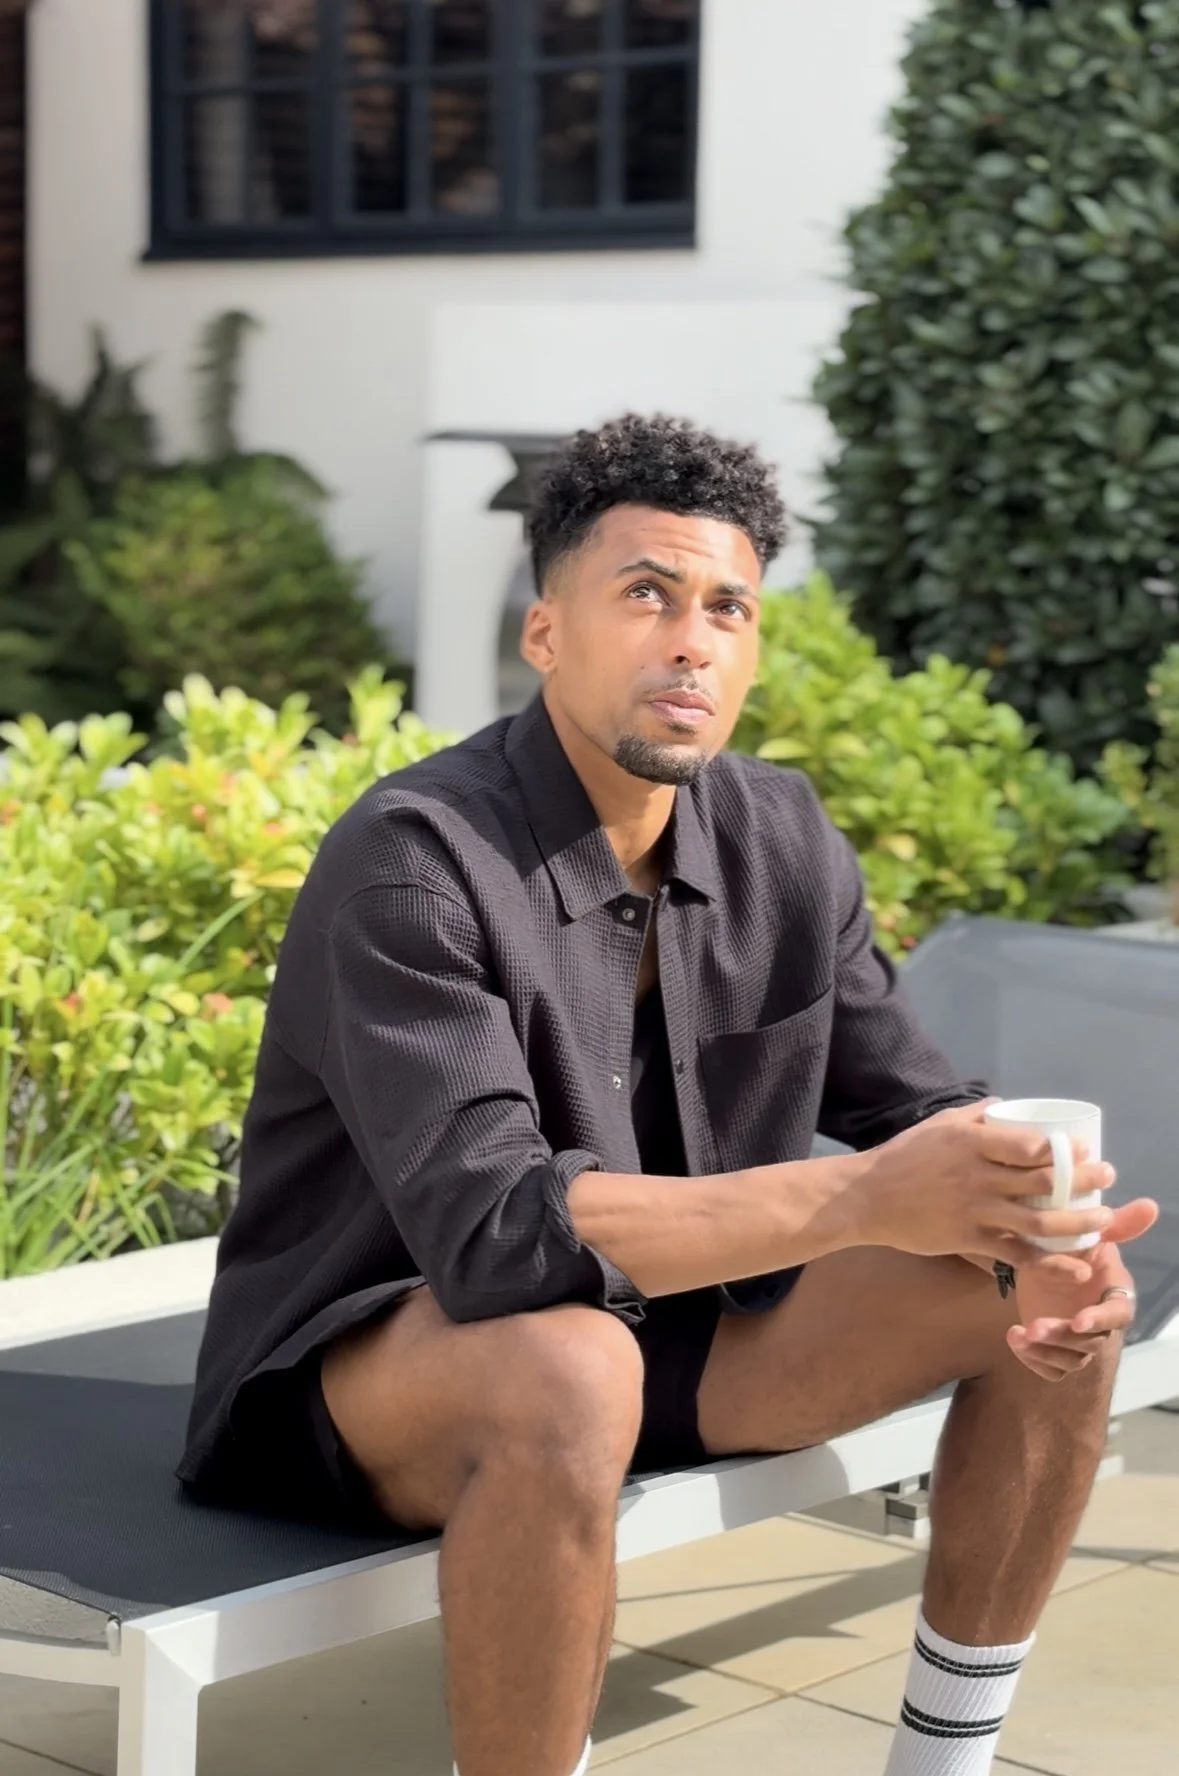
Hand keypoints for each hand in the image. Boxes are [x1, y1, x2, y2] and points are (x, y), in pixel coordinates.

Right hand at [851, 1100, 1134, 1266]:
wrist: (866, 1197)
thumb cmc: (904, 1157)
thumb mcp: (938, 1124)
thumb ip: (977, 1115)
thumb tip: (1009, 1106)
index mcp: (972, 1143)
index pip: (1029, 1145)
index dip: (1063, 1150)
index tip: (1084, 1151)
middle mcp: (978, 1177)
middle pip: (1043, 1181)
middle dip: (1083, 1180)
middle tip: (1106, 1176)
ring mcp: (974, 1211)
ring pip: (1038, 1220)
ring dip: (1077, 1222)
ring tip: (1102, 1220)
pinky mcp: (968, 1240)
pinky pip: (1016, 1254)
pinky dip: (1050, 1262)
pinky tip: (1074, 1265)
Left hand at [1009, 1200, 1157, 1380]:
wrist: (1040, 1258)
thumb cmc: (1071, 1245)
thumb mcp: (1088, 1233)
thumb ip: (1117, 1225)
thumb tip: (1150, 1205)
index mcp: (1113, 1293)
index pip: (1117, 1314)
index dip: (1100, 1319)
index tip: (1078, 1319)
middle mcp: (1099, 1321)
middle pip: (1090, 1342)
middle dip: (1061, 1337)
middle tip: (1034, 1327)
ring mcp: (1078, 1340)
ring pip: (1071, 1360)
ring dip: (1045, 1351)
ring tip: (1019, 1335)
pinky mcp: (1056, 1350)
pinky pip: (1051, 1368)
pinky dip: (1034, 1360)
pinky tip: (1015, 1340)